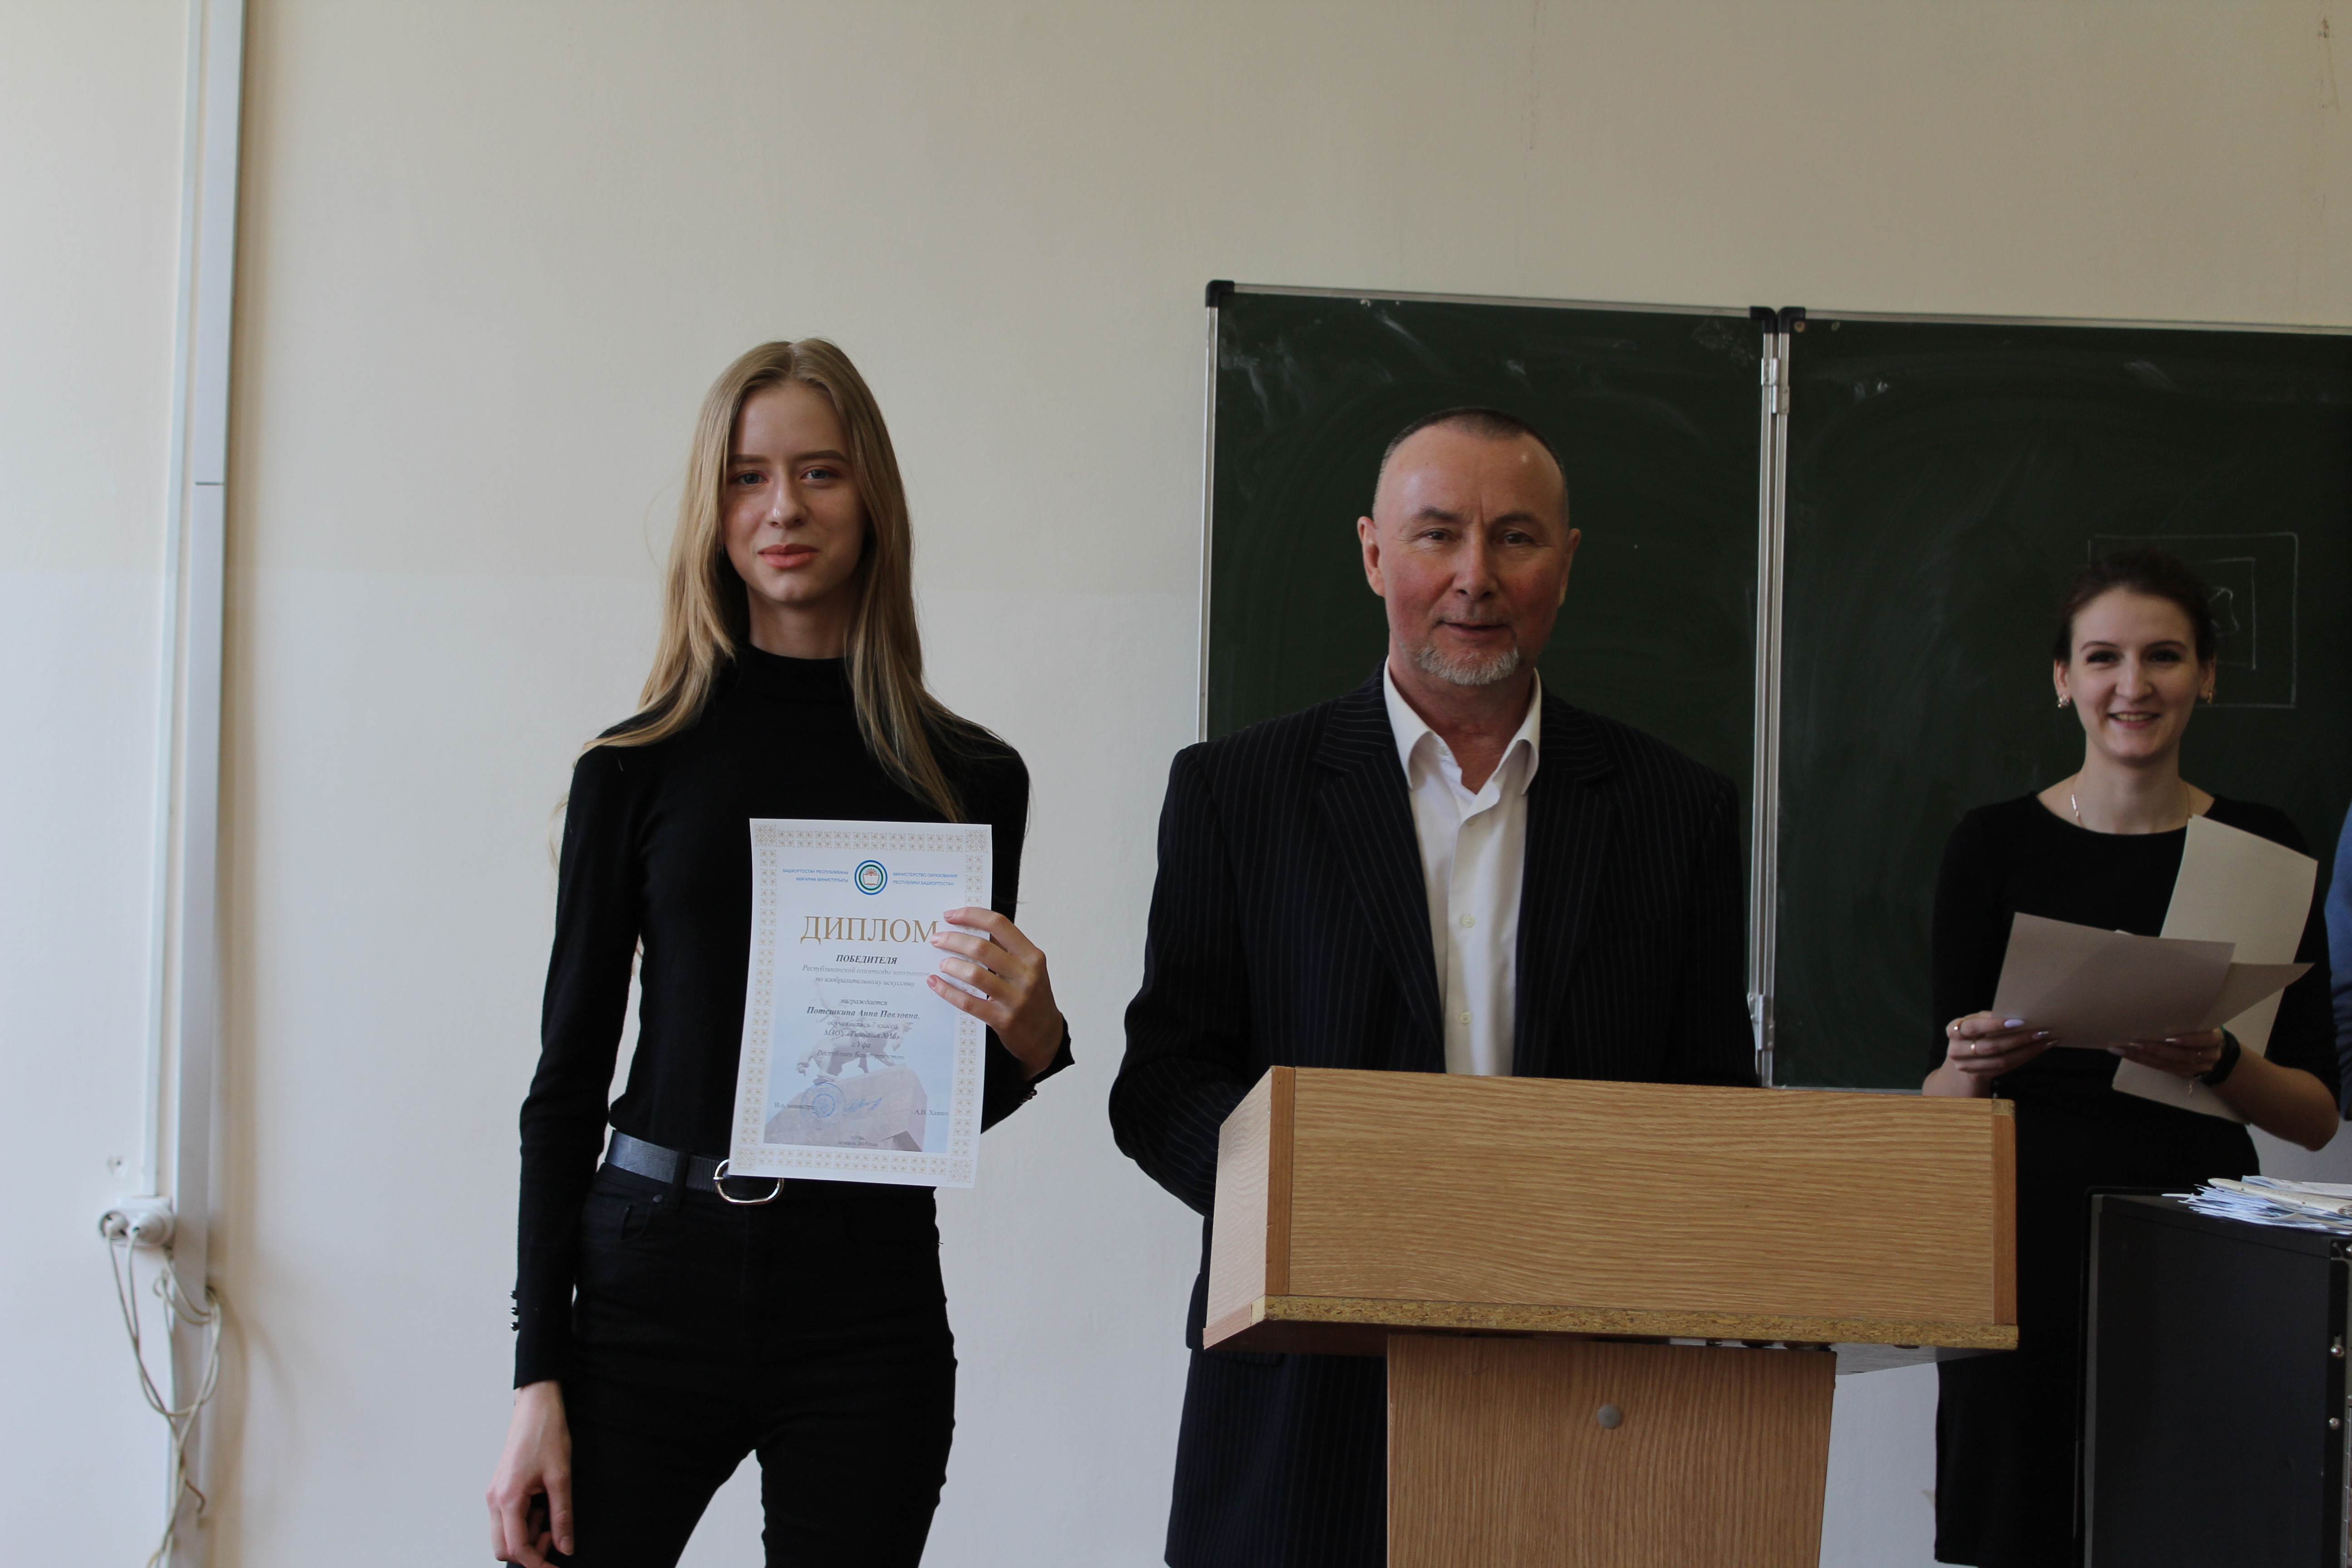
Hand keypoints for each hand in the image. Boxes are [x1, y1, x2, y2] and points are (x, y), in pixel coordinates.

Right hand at [487, 1380, 571, 1566]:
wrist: (536, 1407)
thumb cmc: (548, 1436)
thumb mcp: (561, 1478)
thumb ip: (562, 1516)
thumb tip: (565, 1547)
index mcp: (507, 1499)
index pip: (517, 1548)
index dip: (537, 1563)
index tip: (556, 1566)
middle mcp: (494, 1500)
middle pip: (504, 1548)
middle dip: (529, 1551)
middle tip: (554, 1536)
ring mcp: (495, 1495)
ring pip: (504, 1535)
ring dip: (528, 1535)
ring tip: (551, 1515)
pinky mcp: (500, 1490)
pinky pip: (507, 1519)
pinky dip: (525, 1522)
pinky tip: (543, 1506)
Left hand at [929, 908, 1063, 1077]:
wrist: (1046, 1036)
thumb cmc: (1032, 997)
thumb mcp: (1028, 968)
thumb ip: (1006, 949)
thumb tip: (969, 927)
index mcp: (1032, 956)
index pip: (999, 924)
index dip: (971, 915)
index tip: (950, 915)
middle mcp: (1026, 975)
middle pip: (982, 948)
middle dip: (953, 940)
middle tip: (937, 939)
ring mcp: (1015, 999)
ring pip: (974, 974)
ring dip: (951, 965)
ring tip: (941, 963)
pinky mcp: (1002, 1019)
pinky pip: (968, 1002)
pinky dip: (947, 990)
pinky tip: (935, 983)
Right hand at [1942, 1012, 2055, 1078]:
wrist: (1961, 1060)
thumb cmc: (1973, 1035)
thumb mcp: (1976, 1023)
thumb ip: (1989, 1019)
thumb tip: (2019, 1014)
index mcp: (1953, 1029)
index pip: (1975, 1027)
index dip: (1995, 1025)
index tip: (2019, 1021)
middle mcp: (1956, 1050)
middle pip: (1991, 1046)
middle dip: (2019, 1039)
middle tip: (2041, 1032)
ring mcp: (1966, 1066)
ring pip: (2001, 1060)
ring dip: (2026, 1051)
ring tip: (2045, 1042)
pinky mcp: (1978, 1076)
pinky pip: (2005, 1068)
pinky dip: (2023, 1058)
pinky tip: (2037, 1051)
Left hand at [2112, 1028, 2225, 1079]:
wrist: (2214, 1051)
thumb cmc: (2201, 1028)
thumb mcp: (2201, 1021)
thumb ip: (2188, 1018)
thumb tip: (2156, 1004)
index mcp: (2214, 1038)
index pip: (2206, 1039)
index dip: (2191, 1040)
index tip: (2173, 1038)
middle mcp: (2208, 1054)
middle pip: (2183, 1055)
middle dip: (2158, 1049)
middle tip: (2136, 1042)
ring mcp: (2196, 1067)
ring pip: (2169, 1064)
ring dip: (2144, 1057)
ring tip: (2123, 1049)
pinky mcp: (2184, 1073)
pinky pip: (2163, 1069)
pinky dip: (2144, 1061)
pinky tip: (2128, 1054)